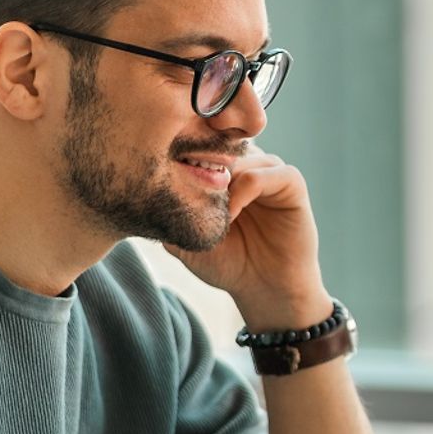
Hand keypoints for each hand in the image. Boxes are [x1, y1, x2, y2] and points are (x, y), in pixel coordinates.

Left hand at [164, 143, 330, 329]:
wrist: (264, 289)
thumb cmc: (228, 264)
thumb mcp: (186, 239)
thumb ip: (168, 214)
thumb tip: (140, 190)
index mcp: (225, 173)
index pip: (203, 143)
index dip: (185, 156)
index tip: (168, 180)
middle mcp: (248, 166)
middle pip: (221, 144)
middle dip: (202, 165)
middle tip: (188, 193)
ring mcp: (271, 172)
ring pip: (242, 156)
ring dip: (223, 181)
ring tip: (212, 212)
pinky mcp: (291, 184)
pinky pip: (267, 172)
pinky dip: (245, 190)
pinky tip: (232, 215)